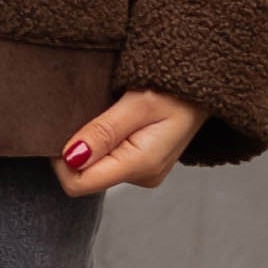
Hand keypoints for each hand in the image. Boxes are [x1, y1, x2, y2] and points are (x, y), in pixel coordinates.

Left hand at [55, 92, 198, 196]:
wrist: (205, 84)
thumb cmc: (177, 89)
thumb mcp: (138, 103)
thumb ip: (103, 131)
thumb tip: (70, 157)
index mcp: (140, 165)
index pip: (79, 183)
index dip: (61, 159)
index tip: (63, 127)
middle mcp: (142, 176)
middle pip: (85, 176)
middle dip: (76, 148)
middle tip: (88, 112)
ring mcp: (144, 172)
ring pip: (96, 167)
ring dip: (91, 142)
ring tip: (106, 112)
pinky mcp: (143, 163)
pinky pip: (109, 159)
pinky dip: (103, 141)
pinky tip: (114, 120)